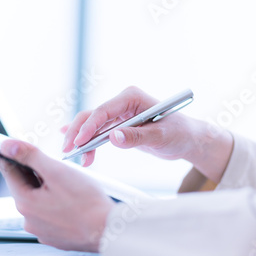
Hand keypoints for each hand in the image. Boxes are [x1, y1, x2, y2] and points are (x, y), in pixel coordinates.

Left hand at [0, 140, 114, 251]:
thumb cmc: (87, 204)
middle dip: (34, 172)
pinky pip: (48, 213)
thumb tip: (8, 146)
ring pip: (38, 199)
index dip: (6, 156)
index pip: (9, 172)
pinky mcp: (54, 235)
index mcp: (25, 203)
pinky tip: (71, 201)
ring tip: (68, 185)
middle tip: (50, 164)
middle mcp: (29, 219)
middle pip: (25, 185)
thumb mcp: (57, 172)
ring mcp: (41, 229)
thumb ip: (30, 156)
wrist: (109, 231)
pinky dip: (55, 203)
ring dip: (46, 188)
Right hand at [62, 86, 232, 182]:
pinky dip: (88, 141)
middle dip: (78, 133)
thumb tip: (113, 138)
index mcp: (132, 97)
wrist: (188, 139)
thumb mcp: (161, 136)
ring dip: (82, 141)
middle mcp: (123, 103)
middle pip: (92, 116)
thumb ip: (137, 137)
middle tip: (68, 150)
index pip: (104, 110)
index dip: (89, 127)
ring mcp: (119, 114)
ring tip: (75, 158)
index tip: (79, 142)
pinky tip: (74, 145)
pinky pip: (98, 132)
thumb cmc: (180, 133)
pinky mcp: (119, 125)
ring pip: (92, 125)